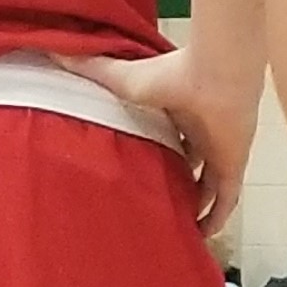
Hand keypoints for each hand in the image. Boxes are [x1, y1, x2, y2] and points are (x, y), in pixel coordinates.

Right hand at [62, 41, 262, 233]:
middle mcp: (199, 132)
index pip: (166, 138)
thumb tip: (53, 51)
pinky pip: (226, 199)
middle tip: (151, 204)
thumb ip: (91, 69)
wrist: (216, 74)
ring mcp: (219, 150)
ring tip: (173, 226)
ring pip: (207, 185)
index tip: (135, 172)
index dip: (154, 154)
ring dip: (194, 203)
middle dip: (172, 181)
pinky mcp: (233, 165)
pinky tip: (201, 235)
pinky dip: (217, 217)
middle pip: (186, 163)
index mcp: (176, 112)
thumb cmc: (171, 74)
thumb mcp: (121, 79)